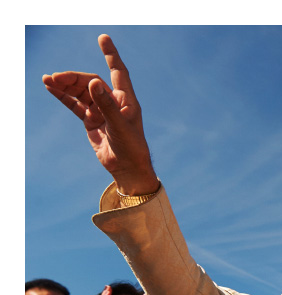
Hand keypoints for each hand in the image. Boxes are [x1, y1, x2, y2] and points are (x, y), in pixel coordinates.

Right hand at [42, 34, 158, 194]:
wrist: (127, 168)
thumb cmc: (131, 147)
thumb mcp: (120, 126)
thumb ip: (107, 105)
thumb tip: (93, 83)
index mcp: (126, 100)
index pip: (118, 72)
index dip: (111, 55)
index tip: (103, 38)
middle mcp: (113, 102)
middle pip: (91, 83)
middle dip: (73, 78)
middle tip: (55, 78)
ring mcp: (101, 111)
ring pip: (80, 93)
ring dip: (65, 86)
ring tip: (48, 80)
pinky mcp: (91, 121)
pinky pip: (75, 105)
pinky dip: (63, 97)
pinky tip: (51, 88)